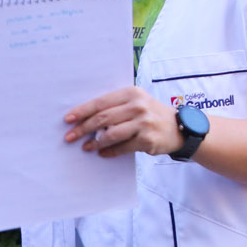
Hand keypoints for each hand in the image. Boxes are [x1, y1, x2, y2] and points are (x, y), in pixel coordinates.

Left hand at [64, 86, 179, 157]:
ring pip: (110, 134)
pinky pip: (122, 147)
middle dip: (83, 128)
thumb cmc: (151, 114)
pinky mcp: (147, 140)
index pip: (100, 102)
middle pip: (103, 118)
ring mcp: (143, 123)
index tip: (68, 119)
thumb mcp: (137, 102)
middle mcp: (137, 106)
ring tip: (87, 147)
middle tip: (70, 137)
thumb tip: (86, 118)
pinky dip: (109, 152)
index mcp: (131, 93)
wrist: (179, 128)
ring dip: (95, 143)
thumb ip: (115, 106)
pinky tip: (102, 153)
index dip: (82, 111)